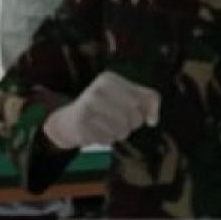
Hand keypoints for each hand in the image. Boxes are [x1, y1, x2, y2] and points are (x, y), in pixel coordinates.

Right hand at [43, 71, 159, 149]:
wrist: (68, 122)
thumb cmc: (103, 110)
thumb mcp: (124, 98)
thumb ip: (148, 101)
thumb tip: (152, 120)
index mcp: (109, 79)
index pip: (142, 99)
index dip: (143, 111)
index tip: (132, 111)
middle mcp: (97, 89)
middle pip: (134, 116)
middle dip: (131, 124)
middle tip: (117, 121)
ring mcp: (88, 105)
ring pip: (123, 129)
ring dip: (118, 134)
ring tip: (106, 127)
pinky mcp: (81, 123)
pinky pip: (108, 139)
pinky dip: (106, 140)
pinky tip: (96, 132)